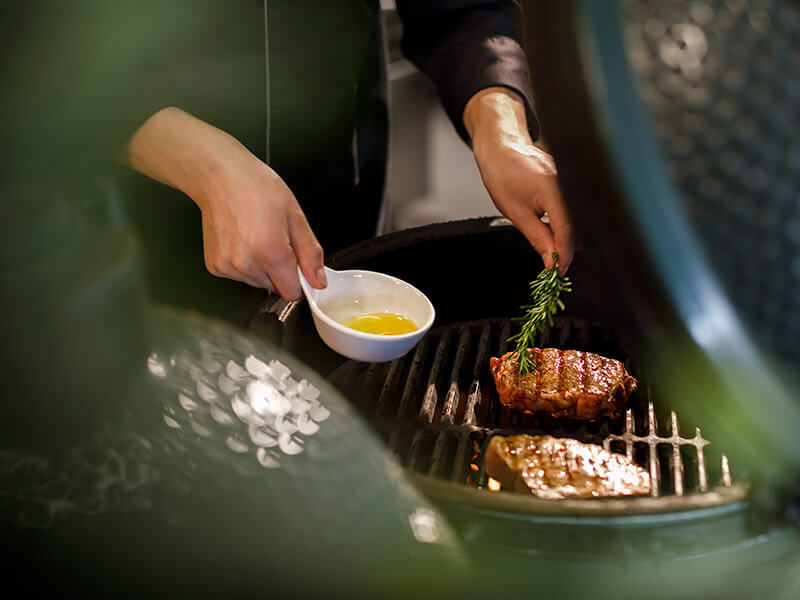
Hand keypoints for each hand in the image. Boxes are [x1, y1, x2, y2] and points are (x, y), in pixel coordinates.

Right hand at [120, 107, 325, 299]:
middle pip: (275, 287)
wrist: (220, 176)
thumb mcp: (295, 217)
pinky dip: (244, 263)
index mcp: (271, 253)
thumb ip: (310, 254)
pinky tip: (242, 240)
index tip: (298, 265)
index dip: (299, 280)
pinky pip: (239, 275)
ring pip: (257, 282)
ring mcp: (228, 267)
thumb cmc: (255, 188)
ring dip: (262, 267)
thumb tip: (318, 281)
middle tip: (275, 239)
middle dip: (281, 270)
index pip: (292, 293)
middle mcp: (247, 264)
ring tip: (257, 236)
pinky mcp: (215, 266)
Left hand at [464, 88, 574, 273]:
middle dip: (569, 247)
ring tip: (553, 249)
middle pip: (579, 225)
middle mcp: (568, 183)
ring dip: (568, 235)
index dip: (565, 255)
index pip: (568, 231)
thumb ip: (538, 238)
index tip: (560, 271)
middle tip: (556, 265)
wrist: (502, 147)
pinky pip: (574, 207)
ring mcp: (571, 179)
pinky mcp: (569, 179)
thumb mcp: (517, 213)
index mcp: (554, 190)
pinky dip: (567, 222)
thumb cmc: (503, 174)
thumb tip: (551, 261)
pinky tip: (555, 231)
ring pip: (578, 217)